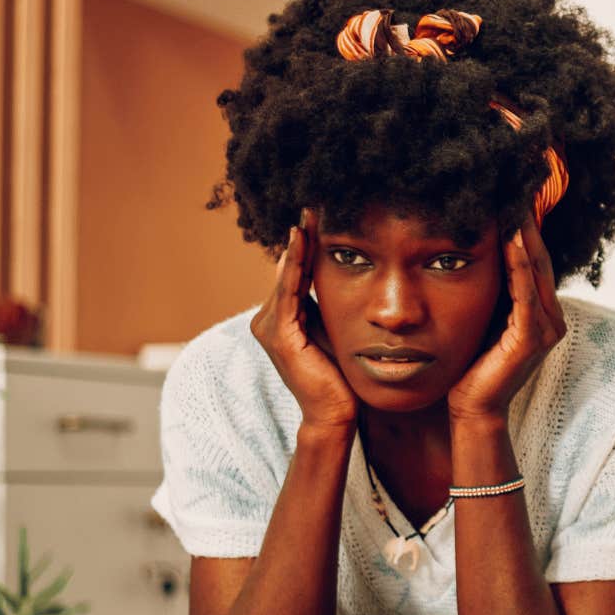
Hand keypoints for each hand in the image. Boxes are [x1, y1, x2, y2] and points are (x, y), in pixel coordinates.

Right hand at [251, 209, 355, 431]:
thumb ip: (330, 305)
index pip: (296, 271)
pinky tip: (299, 241)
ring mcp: (269, 327)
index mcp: (283, 317)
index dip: (308, 242)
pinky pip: (288, 293)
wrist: (336, 414)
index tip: (322, 212)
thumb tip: (347, 272)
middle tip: (315, 201)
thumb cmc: (342, 376)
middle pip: (289, 268)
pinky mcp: (279, 336)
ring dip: (298, 243)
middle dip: (302, 236)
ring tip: (309, 213)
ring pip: (287, 275)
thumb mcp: (336, 329)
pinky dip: (294, 266)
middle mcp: (268, 319)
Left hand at [447, 212, 566, 421]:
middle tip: (517, 186)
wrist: (472, 408)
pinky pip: (525, 294)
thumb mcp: (484, 317)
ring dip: (525, 235)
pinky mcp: (531, 340)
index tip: (512, 193)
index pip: (534, 259)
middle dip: (528, 222)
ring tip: (515, 202)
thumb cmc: (473, 364)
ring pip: (536, 271)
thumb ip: (493, 290)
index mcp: (542, 311)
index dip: (525, 226)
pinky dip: (520, 265)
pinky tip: (512, 239)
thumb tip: (476, 250)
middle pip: (540, 258)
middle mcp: (551, 317)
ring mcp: (545, 329)